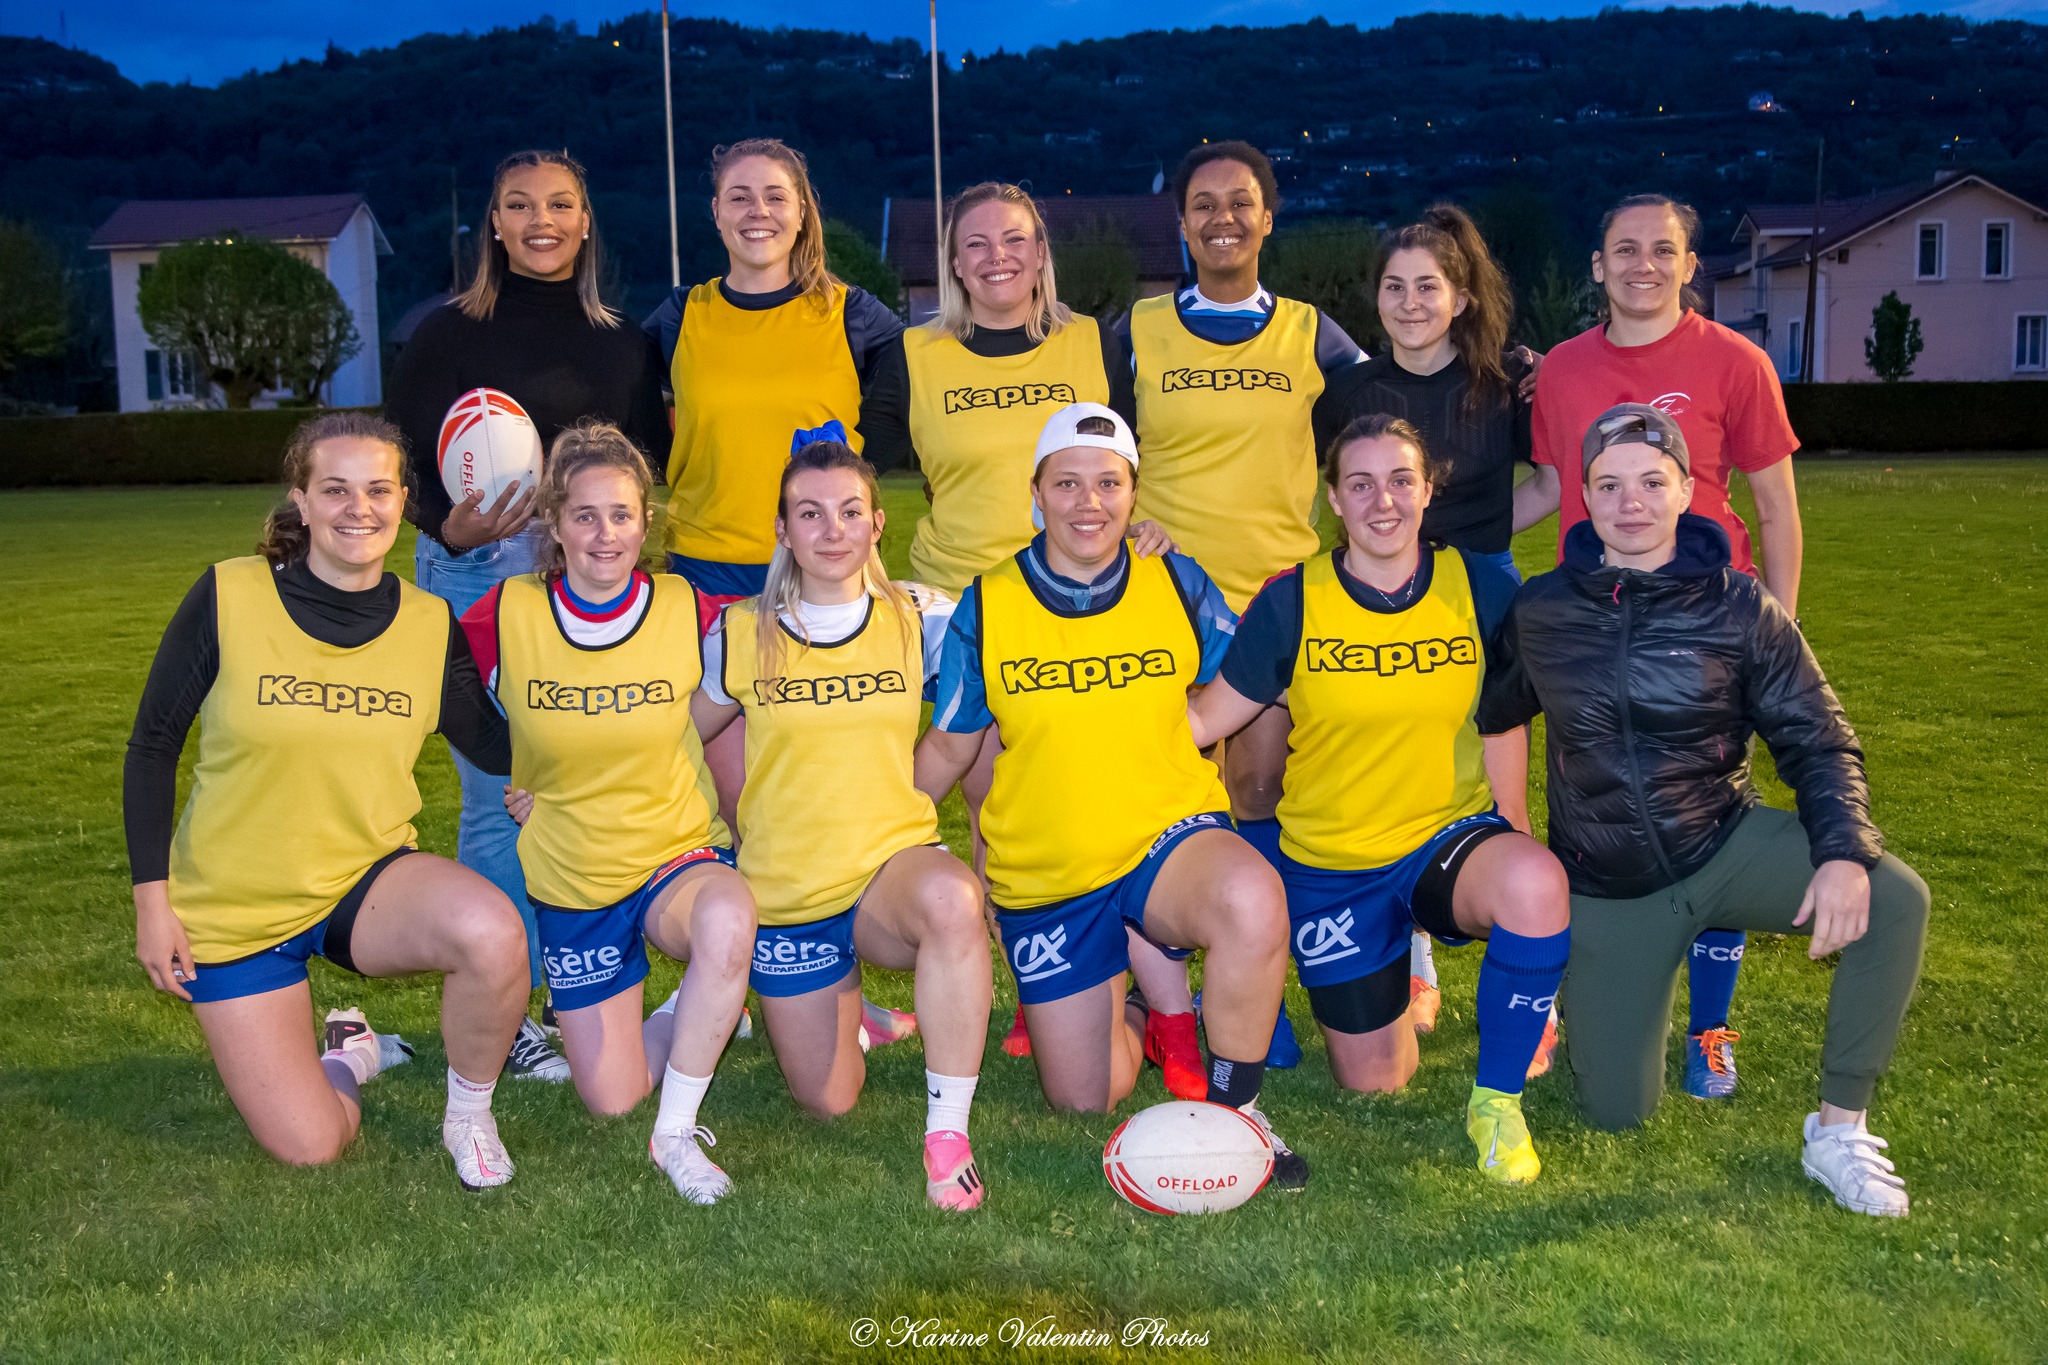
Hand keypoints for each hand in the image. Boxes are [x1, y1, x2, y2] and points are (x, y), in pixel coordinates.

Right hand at [134, 882, 195, 1000]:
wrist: (151, 909)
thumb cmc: (169, 925)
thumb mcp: (182, 943)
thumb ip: (187, 962)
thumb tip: (191, 978)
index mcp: (159, 963)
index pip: (170, 985)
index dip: (180, 992)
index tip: (189, 997)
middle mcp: (148, 963)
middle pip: (160, 983)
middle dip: (174, 984)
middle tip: (187, 978)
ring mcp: (142, 957)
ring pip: (155, 974)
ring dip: (168, 974)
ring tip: (181, 963)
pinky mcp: (141, 951)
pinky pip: (151, 966)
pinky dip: (162, 967)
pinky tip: (171, 957)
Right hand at [441, 481, 536, 549]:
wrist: (456, 541)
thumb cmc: (457, 523)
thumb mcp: (459, 511)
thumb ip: (470, 501)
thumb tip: (480, 491)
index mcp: (487, 522)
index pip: (501, 505)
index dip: (509, 493)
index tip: (517, 482)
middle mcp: (497, 529)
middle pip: (515, 514)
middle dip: (525, 501)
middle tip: (532, 489)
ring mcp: (500, 534)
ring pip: (519, 522)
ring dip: (528, 511)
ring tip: (536, 499)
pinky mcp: (501, 536)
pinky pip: (517, 529)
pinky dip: (525, 521)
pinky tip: (529, 514)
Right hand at [503, 787, 534, 825]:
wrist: (539, 801)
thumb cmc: (529, 794)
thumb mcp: (523, 789)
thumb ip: (515, 787)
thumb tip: (506, 787)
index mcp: (509, 801)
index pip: (507, 800)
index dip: (515, 796)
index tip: (524, 791)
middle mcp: (512, 810)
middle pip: (511, 810)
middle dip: (522, 803)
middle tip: (530, 797)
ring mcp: (517, 818)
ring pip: (517, 818)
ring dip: (525, 810)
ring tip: (532, 803)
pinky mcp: (523, 823)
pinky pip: (523, 823)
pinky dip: (527, 817)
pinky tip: (532, 812)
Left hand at [1128, 519, 1179, 558]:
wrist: (1134, 540)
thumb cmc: (1132, 536)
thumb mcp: (1129, 531)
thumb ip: (1134, 530)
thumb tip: (1142, 530)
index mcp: (1150, 524)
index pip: (1148, 532)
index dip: (1142, 541)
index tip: (1136, 550)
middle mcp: (1159, 529)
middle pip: (1156, 537)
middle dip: (1149, 547)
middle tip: (1141, 556)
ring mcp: (1165, 536)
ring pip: (1166, 541)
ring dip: (1162, 548)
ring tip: (1157, 554)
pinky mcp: (1169, 544)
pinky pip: (1174, 545)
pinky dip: (1176, 548)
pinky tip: (1177, 553)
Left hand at [1516, 345, 1543, 400]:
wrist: (1518, 359)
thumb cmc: (1521, 354)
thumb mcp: (1521, 350)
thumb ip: (1524, 353)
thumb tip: (1528, 362)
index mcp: (1542, 362)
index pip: (1536, 374)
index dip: (1528, 380)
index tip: (1520, 385)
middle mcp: (1546, 370)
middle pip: (1539, 382)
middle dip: (1530, 389)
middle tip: (1520, 394)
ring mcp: (1547, 376)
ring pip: (1542, 387)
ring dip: (1533, 395)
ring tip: (1525, 400)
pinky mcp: (1545, 382)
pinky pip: (1543, 390)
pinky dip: (1536, 396)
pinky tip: (1529, 401)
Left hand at [1792, 859, 1871, 957]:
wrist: (1847, 862)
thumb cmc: (1825, 876)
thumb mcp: (1811, 890)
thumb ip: (1804, 910)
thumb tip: (1795, 925)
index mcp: (1825, 906)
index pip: (1821, 934)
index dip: (1816, 948)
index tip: (1811, 955)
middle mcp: (1841, 911)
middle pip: (1835, 939)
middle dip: (1826, 950)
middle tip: (1819, 954)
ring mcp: (1855, 911)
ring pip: (1849, 937)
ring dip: (1839, 946)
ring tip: (1830, 948)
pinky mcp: (1865, 910)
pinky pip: (1862, 930)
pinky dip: (1854, 938)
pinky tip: (1846, 939)